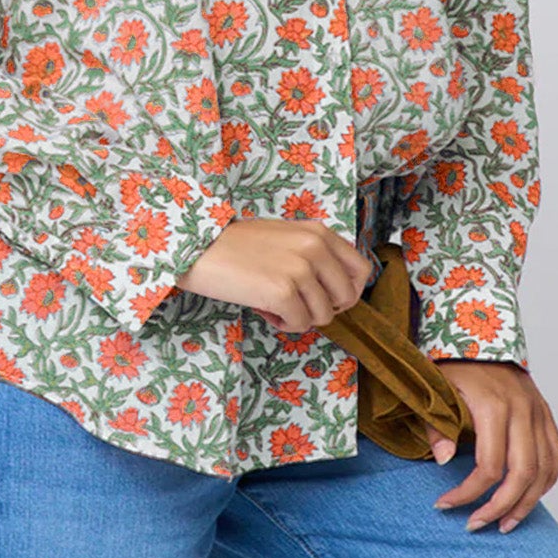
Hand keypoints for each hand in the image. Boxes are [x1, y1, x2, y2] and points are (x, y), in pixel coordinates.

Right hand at [177, 217, 374, 333]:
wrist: (197, 247)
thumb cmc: (237, 246)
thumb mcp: (286, 238)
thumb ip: (315, 256)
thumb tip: (338, 293)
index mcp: (319, 233)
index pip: (360, 270)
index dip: (347, 291)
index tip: (326, 298)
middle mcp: (314, 248)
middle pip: (346, 298)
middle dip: (322, 308)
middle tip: (295, 303)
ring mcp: (300, 270)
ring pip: (323, 316)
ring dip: (299, 317)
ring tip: (272, 303)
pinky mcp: (282, 292)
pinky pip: (300, 324)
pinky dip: (282, 323)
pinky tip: (262, 308)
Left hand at [427, 360, 557, 533]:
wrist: (481, 330)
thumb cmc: (454, 362)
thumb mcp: (436, 390)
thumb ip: (437, 426)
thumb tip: (444, 462)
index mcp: (493, 407)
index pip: (488, 467)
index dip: (468, 494)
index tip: (445, 505)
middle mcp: (522, 411)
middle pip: (522, 475)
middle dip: (500, 507)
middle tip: (477, 524)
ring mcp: (538, 412)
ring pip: (545, 470)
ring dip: (527, 503)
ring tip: (505, 523)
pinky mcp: (546, 412)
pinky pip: (556, 454)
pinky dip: (546, 481)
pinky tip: (529, 497)